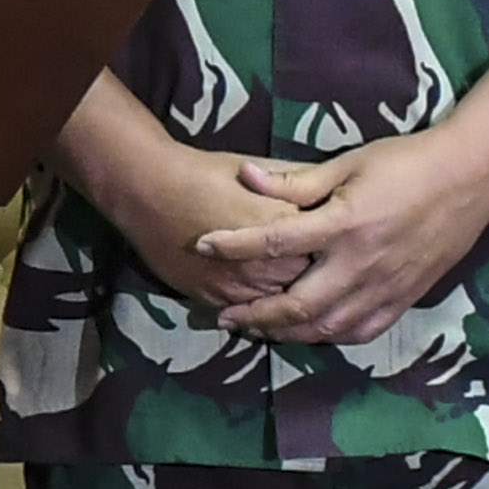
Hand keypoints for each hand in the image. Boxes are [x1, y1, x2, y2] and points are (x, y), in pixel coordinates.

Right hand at [89, 137, 315, 312]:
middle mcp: (264, 266)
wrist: (146, 187)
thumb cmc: (204, 173)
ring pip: (279, 313)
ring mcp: (238, 288)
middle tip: (332, 288)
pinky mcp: (214, 299)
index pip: (328, 256)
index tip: (342, 256)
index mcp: (283, 231)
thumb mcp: (257, 168)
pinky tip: (273, 318)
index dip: (337, 258)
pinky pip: (248, 319)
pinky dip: (263, 320)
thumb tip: (330, 190)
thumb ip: (297, 182)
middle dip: (320, 290)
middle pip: (309, 290)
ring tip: (310, 309)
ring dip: (294, 313)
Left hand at [200, 129, 488, 344]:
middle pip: (298, 304)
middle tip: (223, 317)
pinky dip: (329, 337)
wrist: (467, 179)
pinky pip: (361, 331)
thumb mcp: (345, 164)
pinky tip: (308, 334)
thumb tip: (244, 176)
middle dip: (255, 315)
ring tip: (256, 329)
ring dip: (287, 333)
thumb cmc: (402, 163)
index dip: (234, 245)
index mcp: (344, 225)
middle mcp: (362, 264)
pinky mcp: (404, 299)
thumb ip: (295, 180)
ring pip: (328, 327)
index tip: (201, 245)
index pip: (275, 241)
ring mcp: (386, 287)